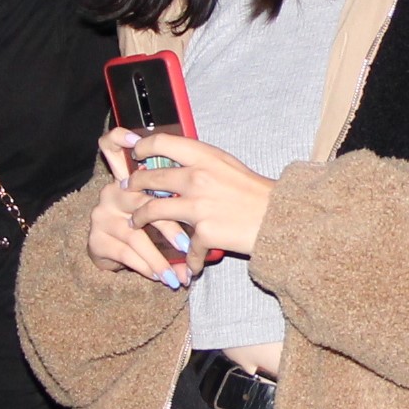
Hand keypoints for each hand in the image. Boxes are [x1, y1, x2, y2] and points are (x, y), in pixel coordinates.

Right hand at [86, 127, 193, 284]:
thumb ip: (177, 193)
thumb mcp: (166, 208)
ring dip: (159, 256)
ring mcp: (101, 216)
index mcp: (128, 178)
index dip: (118, 139)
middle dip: (166, 225)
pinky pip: (126, 254)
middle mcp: (111, 192)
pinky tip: (163, 276)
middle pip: (139, 201)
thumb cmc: (152, 227)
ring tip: (179, 271)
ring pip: (135, 234)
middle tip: (187, 243)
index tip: (135, 143)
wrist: (119, 257)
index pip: (112, 145)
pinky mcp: (97, 240)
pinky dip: (148, 267)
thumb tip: (206, 197)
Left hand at [124, 131, 276, 260]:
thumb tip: (177, 162)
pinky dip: (187, 259)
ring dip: (139, 218)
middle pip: (149, 178)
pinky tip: (187, 265)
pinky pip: (186, 247)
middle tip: (127, 189)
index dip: (142, 148)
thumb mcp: (228, 166)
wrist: (280, 219)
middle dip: (133, 185)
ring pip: (152, 211)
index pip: (161, 142)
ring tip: (135, 222)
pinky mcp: (204, 233)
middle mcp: (197, 178)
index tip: (136, 155)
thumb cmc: (257, 193)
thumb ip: (202, 163)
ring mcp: (199, 206)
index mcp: (204, 156)